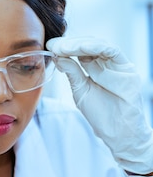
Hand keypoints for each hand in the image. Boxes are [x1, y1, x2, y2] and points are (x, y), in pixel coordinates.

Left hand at [47, 36, 152, 173]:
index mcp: (94, 67)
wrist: (118, 133)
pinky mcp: (127, 70)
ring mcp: (117, 65)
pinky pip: (113, 52)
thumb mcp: (80, 90)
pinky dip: (97, 48)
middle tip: (54, 45)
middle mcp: (106, 63)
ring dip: (80, 44)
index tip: (49, 46)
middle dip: (69, 43)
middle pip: (88, 45)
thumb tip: (57, 56)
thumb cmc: (100, 114)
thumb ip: (72, 73)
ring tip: (63, 47)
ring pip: (99, 45)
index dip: (64, 46)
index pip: (79, 50)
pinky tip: (83, 49)